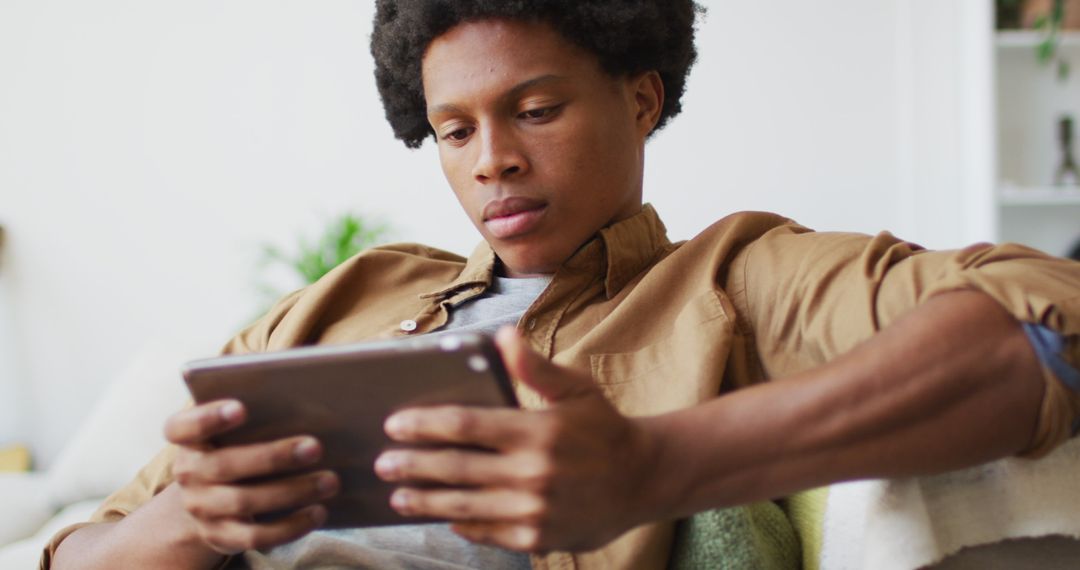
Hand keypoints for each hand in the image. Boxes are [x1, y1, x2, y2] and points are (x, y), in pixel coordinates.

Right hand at [164, 400, 339, 553]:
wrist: (208, 499)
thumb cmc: (234, 448)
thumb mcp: (232, 431)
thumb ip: (257, 413)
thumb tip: (311, 401)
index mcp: (188, 439)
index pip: (182, 427)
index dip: (208, 417)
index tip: (241, 408)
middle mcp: (188, 473)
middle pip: (226, 464)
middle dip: (273, 456)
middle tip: (315, 447)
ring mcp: (202, 508)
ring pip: (244, 501)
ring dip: (291, 491)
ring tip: (330, 481)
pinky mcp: (220, 536)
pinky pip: (255, 536)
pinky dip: (289, 526)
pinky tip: (318, 512)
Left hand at [374, 327, 658, 552]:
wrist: (643, 480)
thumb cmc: (603, 428)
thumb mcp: (575, 389)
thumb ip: (535, 367)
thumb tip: (502, 335)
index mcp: (537, 432)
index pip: (465, 426)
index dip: (424, 425)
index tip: (395, 424)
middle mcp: (532, 473)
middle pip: (455, 468)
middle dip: (412, 465)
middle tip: (382, 462)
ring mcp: (533, 510)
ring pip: (463, 506)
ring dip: (425, 500)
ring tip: (398, 495)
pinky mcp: (537, 538)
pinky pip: (487, 532)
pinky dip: (460, 525)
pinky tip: (442, 517)